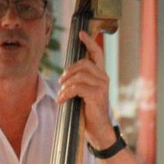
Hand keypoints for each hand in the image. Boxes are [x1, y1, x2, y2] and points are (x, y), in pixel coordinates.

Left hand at [57, 30, 115, 148]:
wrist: (98, 129)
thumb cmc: (88, 112)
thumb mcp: (82, 93)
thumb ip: (78, 82)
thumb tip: (64, 76)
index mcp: (100, 75)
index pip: (97, 54)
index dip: (89, 42)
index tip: (81, 33)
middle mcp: (103, 78)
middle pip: (84, 63)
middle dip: (68, 71)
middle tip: (60, 82)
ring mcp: (102, 86)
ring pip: (79, 75)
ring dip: (65, 85)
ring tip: (61, 94)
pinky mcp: (97, 95)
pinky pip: (77, 88)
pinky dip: (66, 93)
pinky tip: (61, 100)